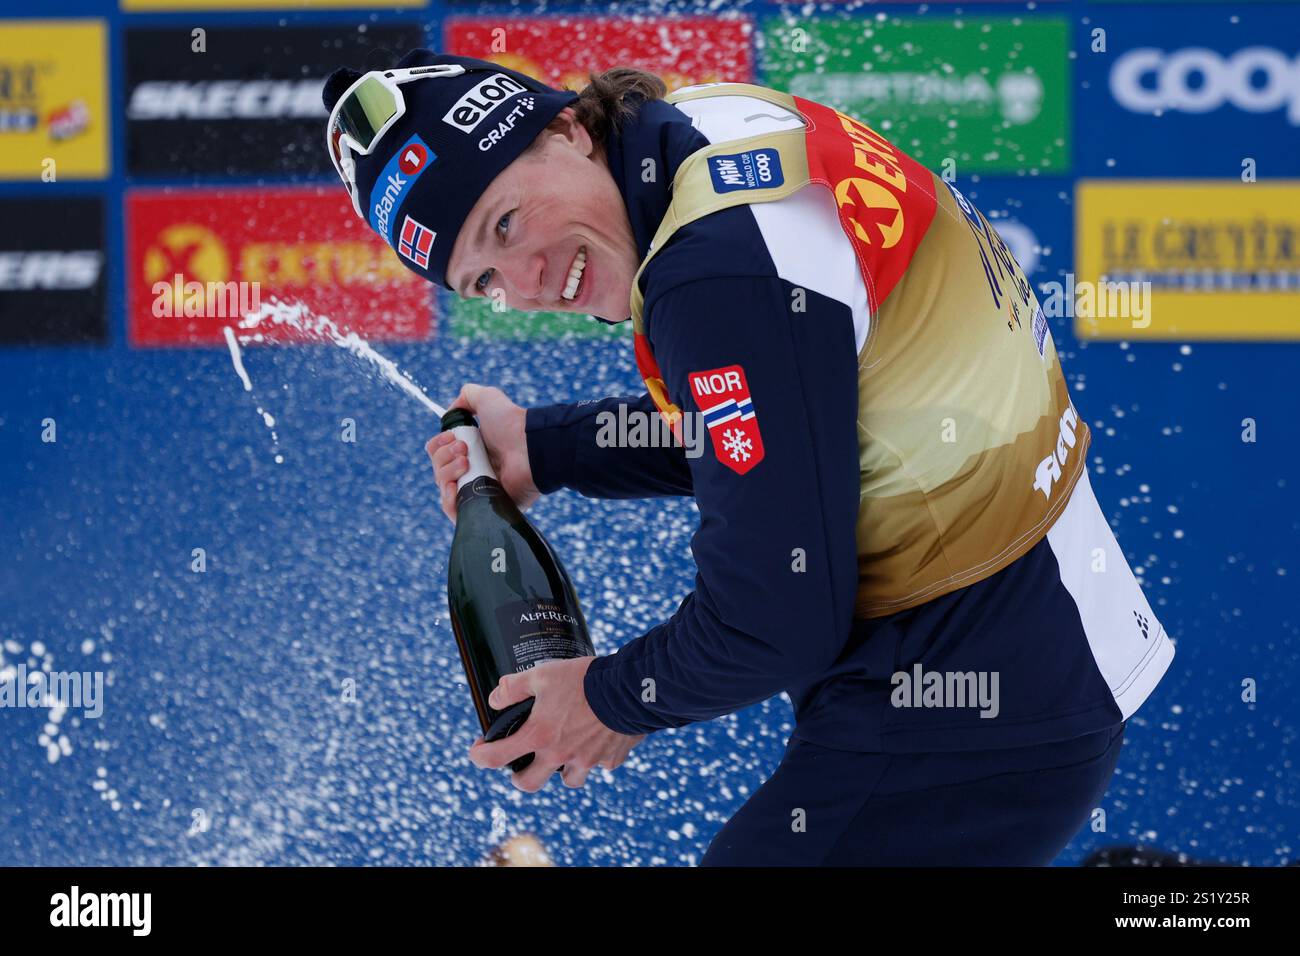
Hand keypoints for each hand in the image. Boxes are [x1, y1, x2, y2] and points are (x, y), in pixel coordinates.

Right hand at [425, 383, 539, 520]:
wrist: (530, 447)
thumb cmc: (511, 423)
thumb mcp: (487, 398)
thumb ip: (467, 396)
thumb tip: (450, 412)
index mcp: (470, 451)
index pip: (438, 455)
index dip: (439, 446)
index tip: (452, 437)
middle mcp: (472, 471)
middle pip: (438, 471)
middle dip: (444, 457)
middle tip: (466, 450)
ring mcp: (477, 491)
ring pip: (444, 489)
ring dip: (447, 472)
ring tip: (467, 463)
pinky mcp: (484, 508)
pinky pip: (455, 511)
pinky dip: (449, 499)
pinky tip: (455, 487)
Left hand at [469, 657, 643, 791]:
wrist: (631, 689)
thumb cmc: (585, 680)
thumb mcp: (543, 674)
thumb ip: (514, 687)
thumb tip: (495, 698)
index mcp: (539, 736)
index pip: (496, 758)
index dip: (479, 756)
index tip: (478, 750)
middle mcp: (560, 755)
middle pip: (529, 784)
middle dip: (520, 777)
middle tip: (519, 764)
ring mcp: (587, 761)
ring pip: (568, 780)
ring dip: (561, 770)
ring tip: (563, 752)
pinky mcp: (611, 759)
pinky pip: (599, 765)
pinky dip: (595, 756)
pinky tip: (597, 738)